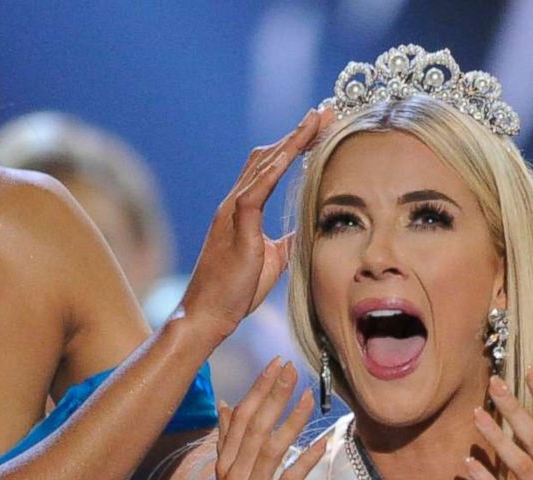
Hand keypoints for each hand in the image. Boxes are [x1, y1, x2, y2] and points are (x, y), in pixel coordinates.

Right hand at [180, 106, 335, 338]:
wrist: (208, 314)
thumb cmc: (237, 291)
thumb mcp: (273, 259)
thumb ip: (287, 240)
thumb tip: (307, 230)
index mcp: (243, 210)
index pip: (270, 166)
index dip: (293, 144)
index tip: (319, 127)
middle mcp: (234, 203)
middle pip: (267, 156)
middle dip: (297, 133)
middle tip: (324, 111)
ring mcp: (231, 212)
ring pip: (263, 165)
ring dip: (291, 141)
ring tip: (317, 120)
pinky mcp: (235, 227)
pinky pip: (255, 192)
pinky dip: (274, 169)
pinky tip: (293, 152)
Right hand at [213, 360, 326, 479]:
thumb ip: (228, 443)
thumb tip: (224, 405)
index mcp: (224, 466)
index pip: (240, 418)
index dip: (258, 389)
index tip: (275, 365)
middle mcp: (232, 476)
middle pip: (253, 427)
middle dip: (273, 394)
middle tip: (291, 368)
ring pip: (269, 449)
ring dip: (290, 420)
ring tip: (307, 396)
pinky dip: (305, 459)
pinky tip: (323, 442)